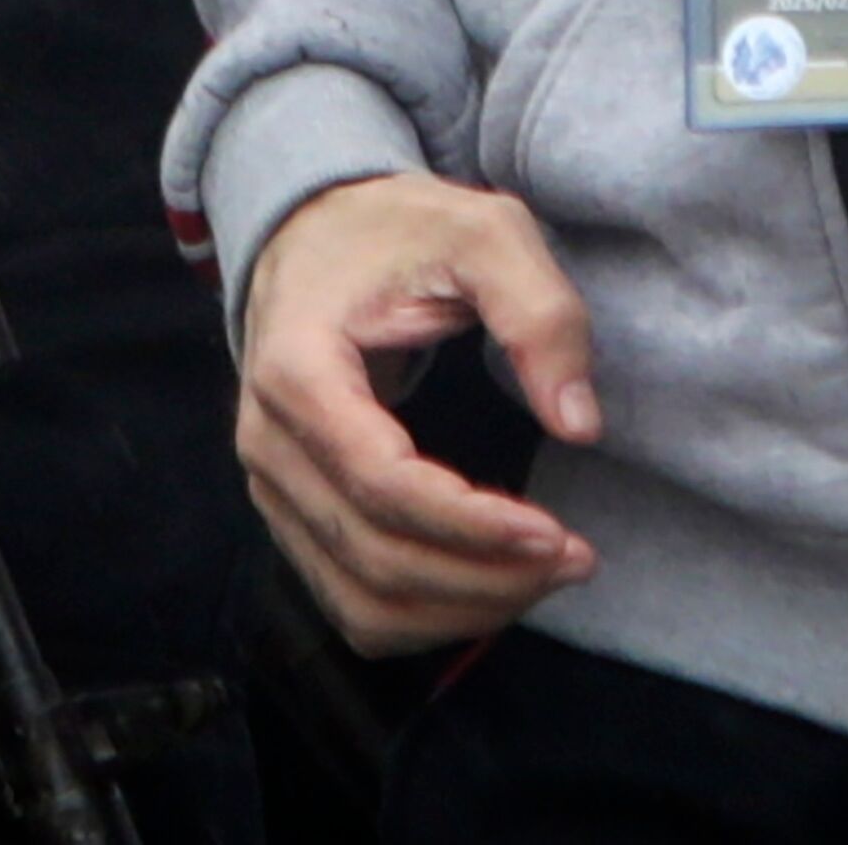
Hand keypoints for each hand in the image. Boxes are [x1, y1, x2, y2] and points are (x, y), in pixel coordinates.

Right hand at [237, 171, 603, 651]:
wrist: (314, 233)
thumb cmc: (398, 229)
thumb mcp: (483, 232)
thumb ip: (538, 313)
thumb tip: (580, 424)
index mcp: (298, 370)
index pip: (381, 484)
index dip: (471, 524)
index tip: (555, 533)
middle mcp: (268, 443)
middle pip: (372, 556)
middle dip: (483, 577)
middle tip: (576, 560)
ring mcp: (272, 486)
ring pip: (358, 600)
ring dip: (457, 610)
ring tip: (543, 578)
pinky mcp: (292, 512)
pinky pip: (349, 600)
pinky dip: (422, 617)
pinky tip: (490, 586)